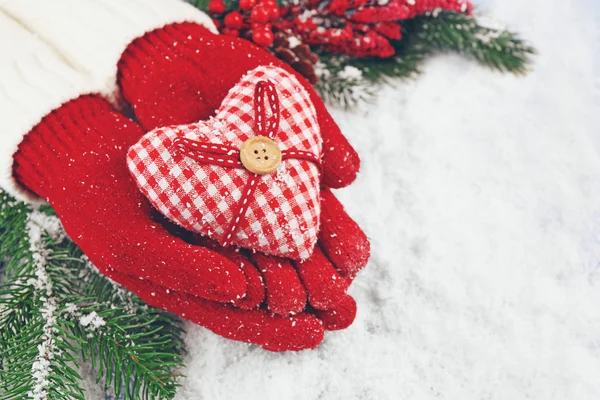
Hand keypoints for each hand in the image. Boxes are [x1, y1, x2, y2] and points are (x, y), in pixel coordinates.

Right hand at [13, 94, 332, 350]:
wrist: (88, 157)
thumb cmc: (99, 205)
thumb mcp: (131, 243)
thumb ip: (182, 270)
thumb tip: (241, 293)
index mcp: (185, 291)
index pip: (237, 321)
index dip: (275, 331)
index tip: (316, 331)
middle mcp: (208, 270)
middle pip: (264, 299)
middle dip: (306, 307)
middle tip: (348, 311)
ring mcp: (218, 238)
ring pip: (271, 264)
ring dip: (308, 273)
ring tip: (348, 277)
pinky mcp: (224, 205)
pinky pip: (264, 224)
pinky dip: (291, 233)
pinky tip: (321, 232)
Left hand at [117, 23, 369, 316]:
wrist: (175, 63)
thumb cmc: (236, 73)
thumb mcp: (289, 95)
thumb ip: (323, 133)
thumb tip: (351, 177)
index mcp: (300, 179)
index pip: (331, 225)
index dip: (345, 247)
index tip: (353, 264)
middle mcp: (270, 204)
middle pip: (304, 256)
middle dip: (322, 283)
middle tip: (336, 305)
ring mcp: (234, 213)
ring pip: (266, 263)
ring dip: (284, 289)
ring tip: (299, 309)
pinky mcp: (196, 215)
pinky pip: (219, 252)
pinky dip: (236, 274)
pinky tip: (249, 292)